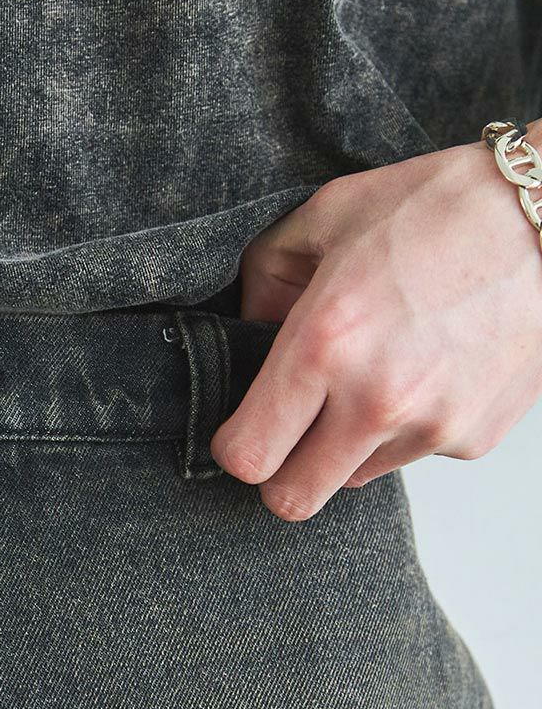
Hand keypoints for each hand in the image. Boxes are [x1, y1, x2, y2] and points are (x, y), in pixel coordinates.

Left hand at [211, 121, 541, 520]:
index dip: (234, 448)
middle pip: (292, 500)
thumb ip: (264, 281)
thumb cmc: (440, 208)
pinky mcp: (473, 439)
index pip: (248, 456)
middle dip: (278, 476)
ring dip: (347, 446)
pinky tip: (424, 370)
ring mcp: (432, 426)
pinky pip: (412, 456)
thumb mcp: (326, 217)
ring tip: (374, 375)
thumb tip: (244, 333)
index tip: (241, 430)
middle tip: (287, 436)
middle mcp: (377, 398)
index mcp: (325, 344)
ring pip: (353, 479)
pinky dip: (405, 429)